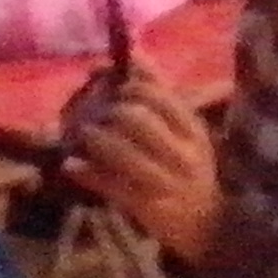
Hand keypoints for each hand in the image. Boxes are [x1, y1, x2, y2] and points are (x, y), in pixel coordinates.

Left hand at [64, 66, 222, 263]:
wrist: (206, 224)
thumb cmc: (190, 169)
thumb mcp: (185, 131)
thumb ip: (161, 95)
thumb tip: (132, 53)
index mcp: (191, 129)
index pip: (159, 95)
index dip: (126, 81)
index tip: (99, 75)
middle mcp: (182, 152)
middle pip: (139, 120)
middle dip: (107, 112)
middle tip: (88, 113)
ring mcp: (165, 181)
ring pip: (123, 152)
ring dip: (94, 140)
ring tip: (80, 136)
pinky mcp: (147, 207)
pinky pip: (112, 186)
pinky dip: (87, 174)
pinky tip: (72, 166)